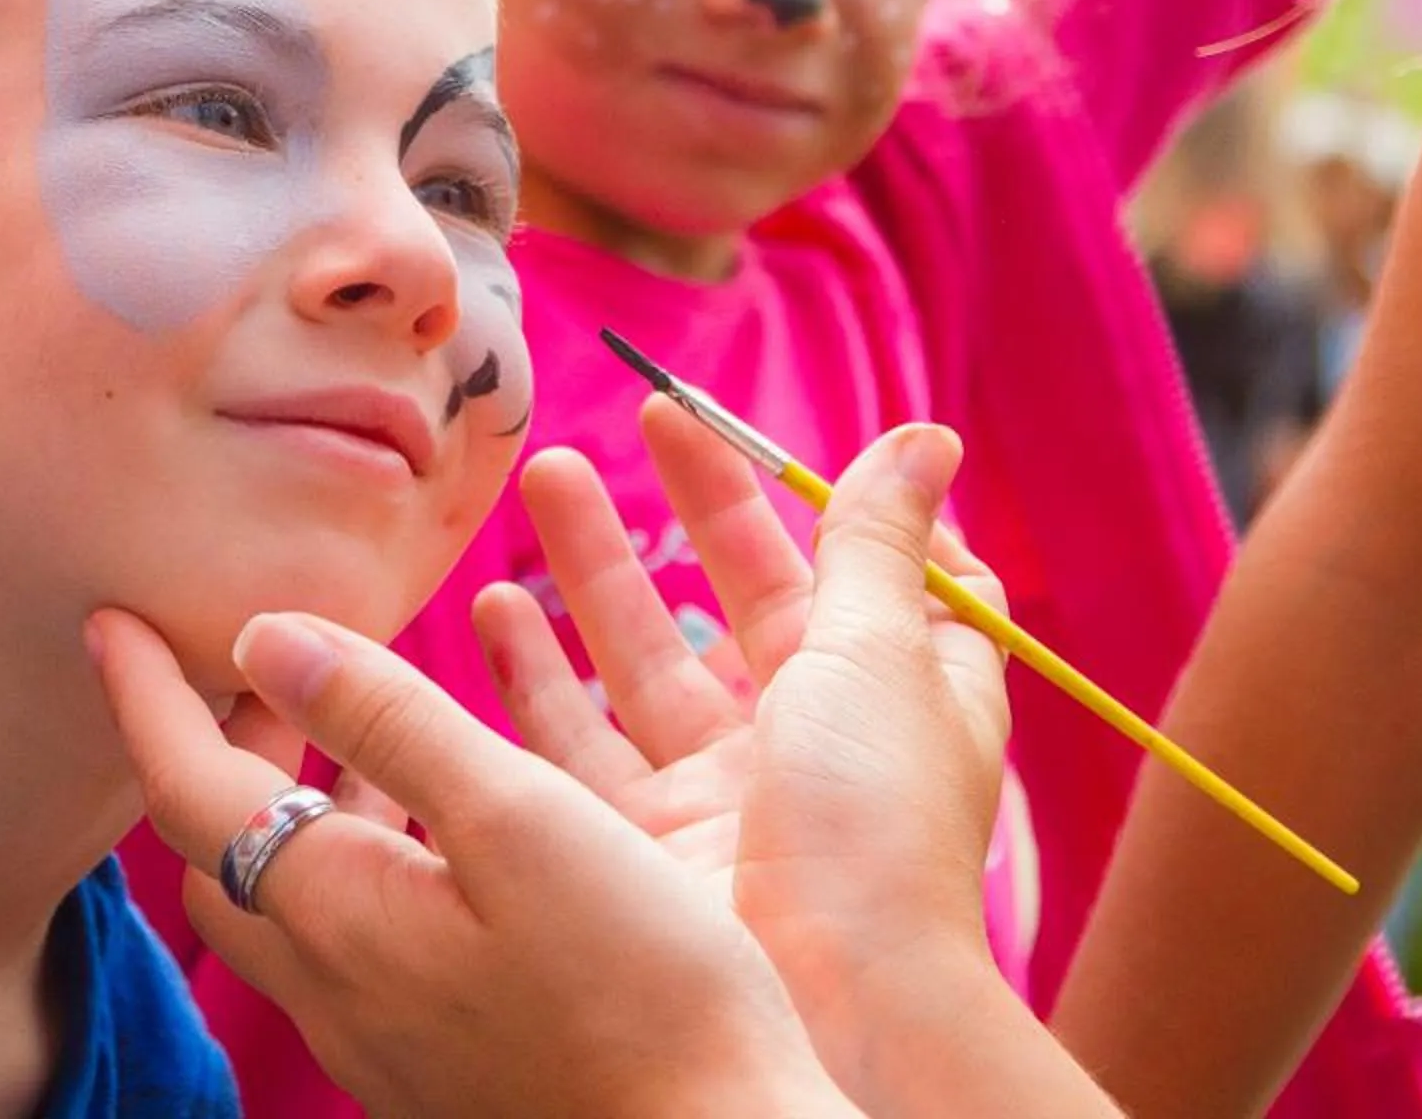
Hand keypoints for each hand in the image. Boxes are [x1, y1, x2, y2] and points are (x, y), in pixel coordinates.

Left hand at [89, 606, 854, 1118]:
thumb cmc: (638, 987)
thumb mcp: (520, 818)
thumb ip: (393, 719)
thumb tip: (269, 638)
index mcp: (337, 914)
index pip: (190, 789)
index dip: (148, 696)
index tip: (114, 619)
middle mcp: (336, 987)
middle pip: (227, 852)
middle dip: (221, 744)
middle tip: (252, 658)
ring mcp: (386, 1037)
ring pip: (294, 902)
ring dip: (299, 799)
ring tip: (356, 719)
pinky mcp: (441, 1062)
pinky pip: (360, 940)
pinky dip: (365, 855)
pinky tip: (443, 829)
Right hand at [483, 401, 1018, 1087]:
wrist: (834, 1003)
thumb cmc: (875, 823)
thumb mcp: (884, 652)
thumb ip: (881, 540)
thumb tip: (928, 436)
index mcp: (896, 689)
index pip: (861, 573)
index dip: (807, 502)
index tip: (750, 436)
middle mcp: (813, 740)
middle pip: (742, 601)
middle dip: (686, 507)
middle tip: (626, 418)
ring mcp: (728, 796)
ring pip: (651, 660)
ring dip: (597, 571)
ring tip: (543, 477)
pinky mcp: (650, 847)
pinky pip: (583, 746)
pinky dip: (537, 677)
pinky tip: (493, 613)